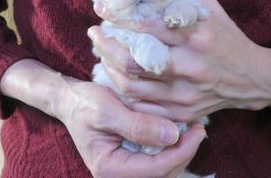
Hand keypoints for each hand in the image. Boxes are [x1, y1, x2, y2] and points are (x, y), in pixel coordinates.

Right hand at [1, 59, 206, 177]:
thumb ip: (138, 124)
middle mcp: (117, 176)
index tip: (197, 129)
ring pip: (163, 170)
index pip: (156, 169)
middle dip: (184, 152)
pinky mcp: (130, 162)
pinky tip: (178, 130)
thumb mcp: (107, 109)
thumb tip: (173, 135)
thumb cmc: (85, 103)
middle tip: (199, 127)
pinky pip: (157, 162)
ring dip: (180, 151)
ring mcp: (124, 171)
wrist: (71, 101)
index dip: (182, 151)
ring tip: (192, 128)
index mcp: (109, 168)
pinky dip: (170, 148)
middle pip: (163, 174)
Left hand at [88, 0, 270, 121]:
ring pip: (133, 87)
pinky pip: (141, 107)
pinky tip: (114, 77)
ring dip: (109, 68)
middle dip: (106, 45)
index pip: (149, 25)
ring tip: (100, 54)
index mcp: (198, 37)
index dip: (119, 15)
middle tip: (94, 33)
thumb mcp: (212, 11)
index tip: (101, 6)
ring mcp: (185, 94)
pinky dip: (122, 92)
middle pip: (134, 61)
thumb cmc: (228, 39)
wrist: (253, 79)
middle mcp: (191, 67)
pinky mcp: (182, 112)